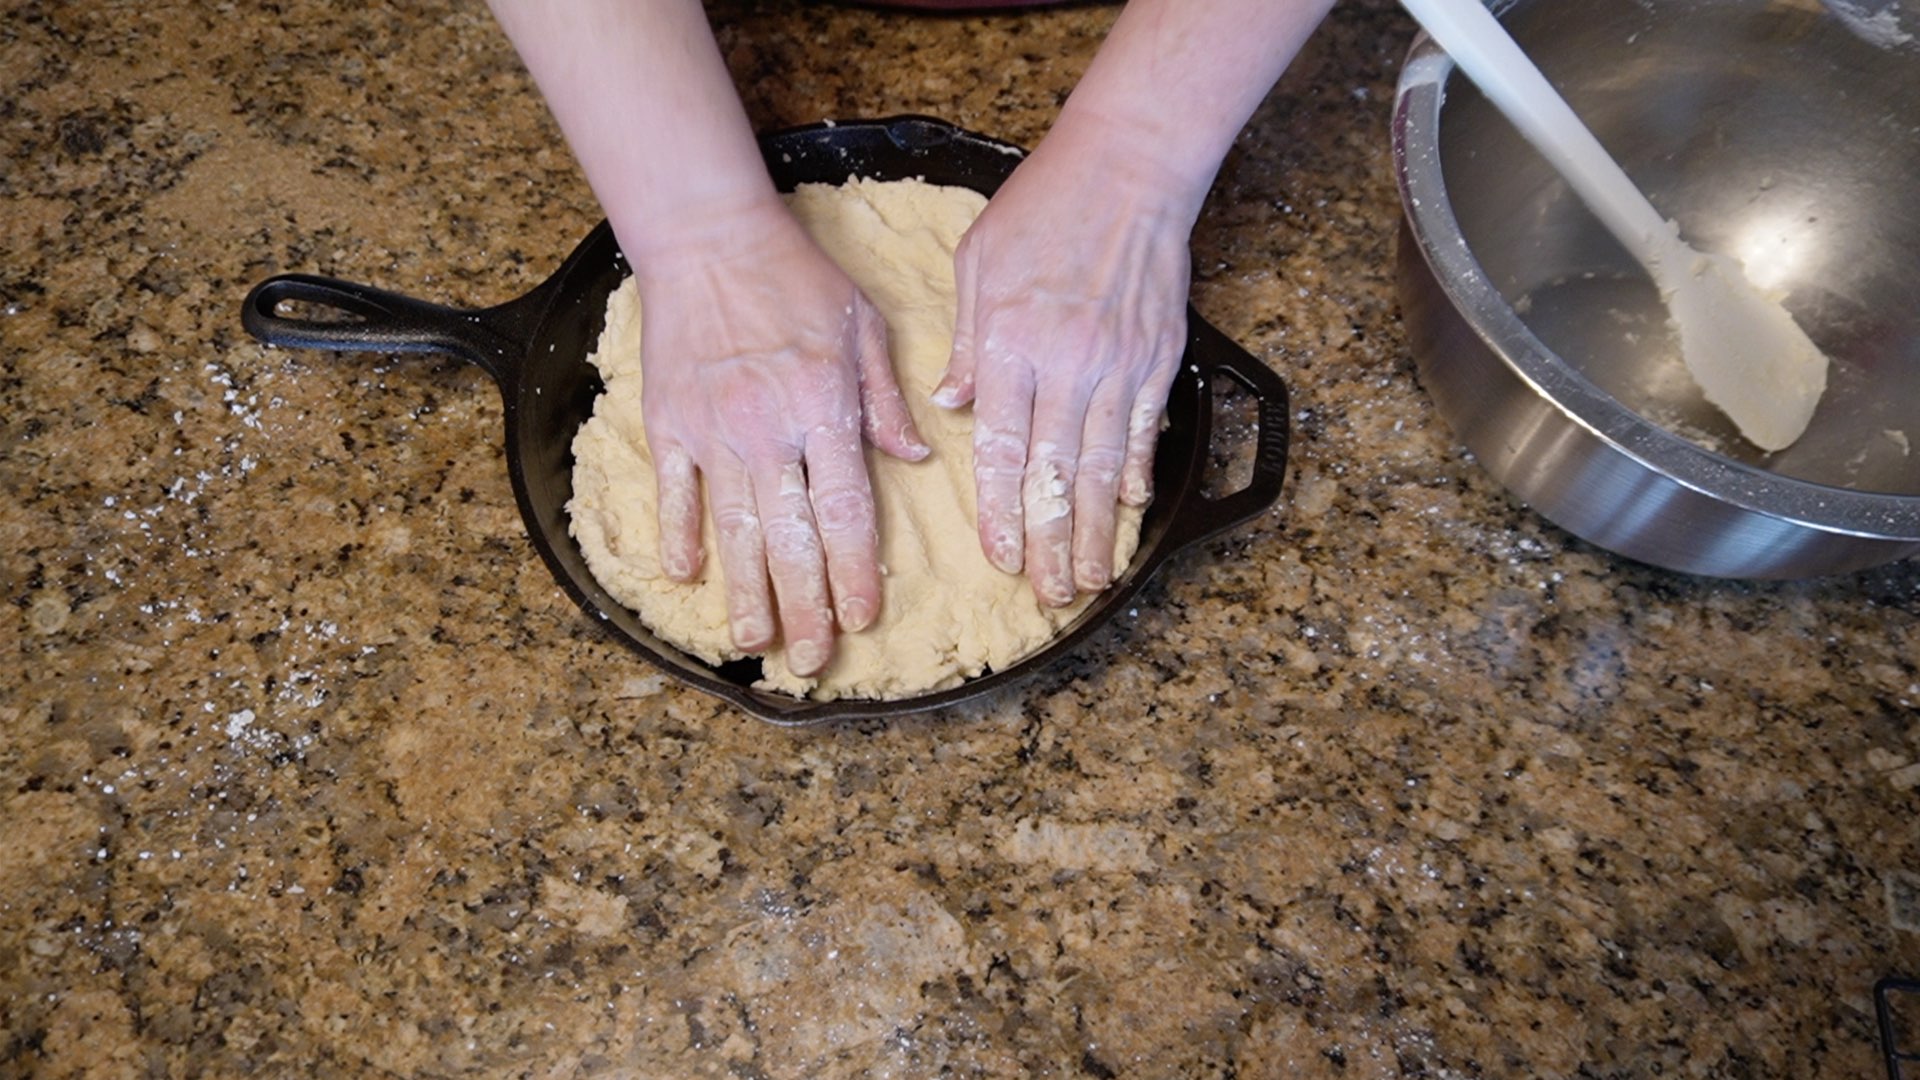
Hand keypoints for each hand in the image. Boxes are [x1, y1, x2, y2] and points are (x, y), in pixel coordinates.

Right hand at [635, 201, 927, 675]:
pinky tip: (687, 577)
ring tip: (754, 642)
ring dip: (745, 591)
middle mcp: (770, 428)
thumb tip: (913, 458)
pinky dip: (682, 535)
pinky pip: (676, 492)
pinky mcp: (670, 422)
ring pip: (734, 528)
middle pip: (791, 537)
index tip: (862, 618)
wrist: (709, 236)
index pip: (846, 509)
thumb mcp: (864, 326)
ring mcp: (714, 430)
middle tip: (813, 662)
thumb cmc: (797, 276)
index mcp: (826, 407)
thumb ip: (886, 399)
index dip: (855, 571)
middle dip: (805, 606)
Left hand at [934, 123, 1199, 605]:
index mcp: (1009, 346)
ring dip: (1095, 529)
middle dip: (1051, 544)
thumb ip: (965, 343)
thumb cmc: (1042, 208)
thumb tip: (953, 407)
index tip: (1000, 559)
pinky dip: (1137, 475)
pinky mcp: (1156, 358)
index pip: (1000, 449)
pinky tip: (1129, 513)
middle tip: (1049, 596)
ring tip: (1089, 578)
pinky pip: (1144, 431)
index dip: (1000, 512)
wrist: (1127, 168)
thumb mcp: (977, 265)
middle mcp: (1064, 365)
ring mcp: (1116, 365)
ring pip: (1103, 466)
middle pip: (1054, 474)